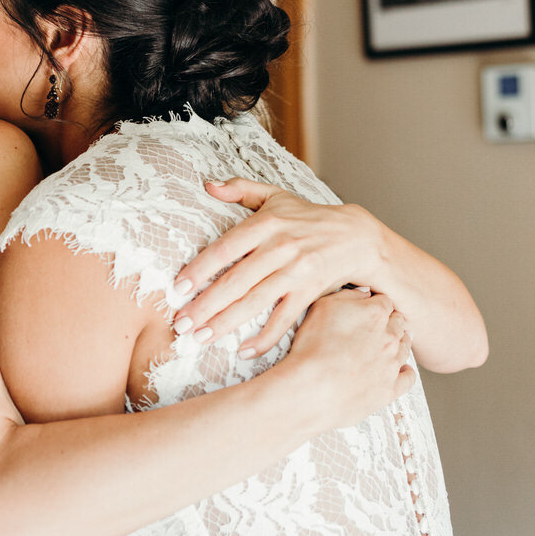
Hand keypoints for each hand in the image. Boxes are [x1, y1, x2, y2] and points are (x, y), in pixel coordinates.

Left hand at [172, 178, 381, 356]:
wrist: (356, 236)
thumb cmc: (307, 217)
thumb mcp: (276, 196)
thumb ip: (241, 188)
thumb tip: (207, 185)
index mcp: (266, 224)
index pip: (225, 248)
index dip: (200, 269)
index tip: (178, 288)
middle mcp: (280, 248)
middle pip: (236, 281)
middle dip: (206, 305)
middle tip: (181, 324)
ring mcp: (296, 272)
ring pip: (255, 302)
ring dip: (226, 323)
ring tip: (201, 338)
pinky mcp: (310, 292)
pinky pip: (284, 319)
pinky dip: (265, 337)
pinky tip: (244, 351)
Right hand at [282, 289, 414, 429]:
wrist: (313, 388)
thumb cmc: (313, 348)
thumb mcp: (323, 307)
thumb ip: (348, 296)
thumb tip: (364, 295)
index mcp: (376, 313)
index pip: (384, 302)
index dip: (374, 304)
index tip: (368, 309)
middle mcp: (390, 337)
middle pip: (397, 323)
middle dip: (388, 323)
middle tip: (375, 327)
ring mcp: (392, 364)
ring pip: (404, 348)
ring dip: (397, 344)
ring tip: (386, 346)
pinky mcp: (390, 388)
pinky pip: (408, 377)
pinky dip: (406, 372)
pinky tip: (401, 370)